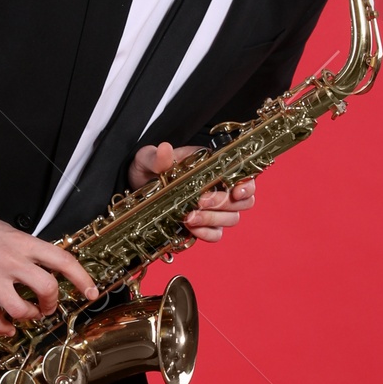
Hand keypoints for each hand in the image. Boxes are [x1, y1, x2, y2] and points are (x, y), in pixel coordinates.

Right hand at [0, 200, 96, 338]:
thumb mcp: (8, 231)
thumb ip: (27, 250)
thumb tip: (46, 266)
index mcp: (23, 243)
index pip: (62, 260)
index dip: (82, 278)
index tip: (91, 292)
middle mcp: (11, 260)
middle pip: (47, 288)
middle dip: (52, 303)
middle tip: (48, 307)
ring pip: (21, 309)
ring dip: (29, 317)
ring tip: (27, 315)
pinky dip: (4, 327)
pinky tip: (7, 327)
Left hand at [127, 141, 256, 244]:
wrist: (136, 187)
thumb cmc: (148, 168)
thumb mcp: (147, 158)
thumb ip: (157, 157)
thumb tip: (165, 149)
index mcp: (213, 166)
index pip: (245, 176)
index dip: (247, 185)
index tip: (235, 192)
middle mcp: (219, 187)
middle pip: (242, 201)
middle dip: (223, 204)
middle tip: (199, 202)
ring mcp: (213, 208)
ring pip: (231, 218)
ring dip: (212, 219)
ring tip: (189, 217)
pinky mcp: (204, 224)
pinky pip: (216, 234)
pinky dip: (207, 234)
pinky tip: (192, 229)